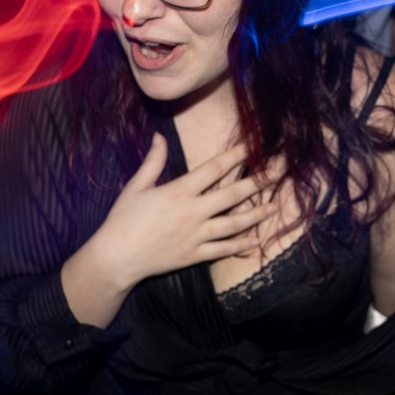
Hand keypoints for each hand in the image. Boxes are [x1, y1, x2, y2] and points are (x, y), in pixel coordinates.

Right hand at [82, 135, 280, 290]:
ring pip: (234, 223)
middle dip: (258, 182)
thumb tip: (159, 136)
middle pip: (232, 194)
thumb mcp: (136, 187)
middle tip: (278, 172)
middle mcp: (192, 212)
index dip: (235, 156)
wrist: (115, 258)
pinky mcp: (194, 255)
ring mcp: (196, 235)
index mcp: (179, 191)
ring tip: (273, 207)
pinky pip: (223, 250)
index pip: (214, 169)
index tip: (252, 147)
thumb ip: (152, 162)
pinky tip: (255, 240)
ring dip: (256, 215)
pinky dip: (240, 245)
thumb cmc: (122, 221)